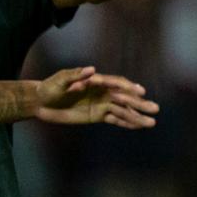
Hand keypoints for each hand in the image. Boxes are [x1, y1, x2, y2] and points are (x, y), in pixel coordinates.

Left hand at [33, 67, 158, 127]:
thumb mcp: (59, 80)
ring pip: (123, 110)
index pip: (117, 83)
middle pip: (125, 98)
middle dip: (140, 104)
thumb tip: (91, 70)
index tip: (141, 92)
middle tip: (155, 109)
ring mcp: (101, 104)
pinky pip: (115, 119)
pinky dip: (126, 122)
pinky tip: (139, 126)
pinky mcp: (97, 115)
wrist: (41, 103)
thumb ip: (74, 75)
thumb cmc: (50, 88)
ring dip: (137, 116)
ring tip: (152, 122)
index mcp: (96, 81)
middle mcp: (103, 92)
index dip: (129, 88)